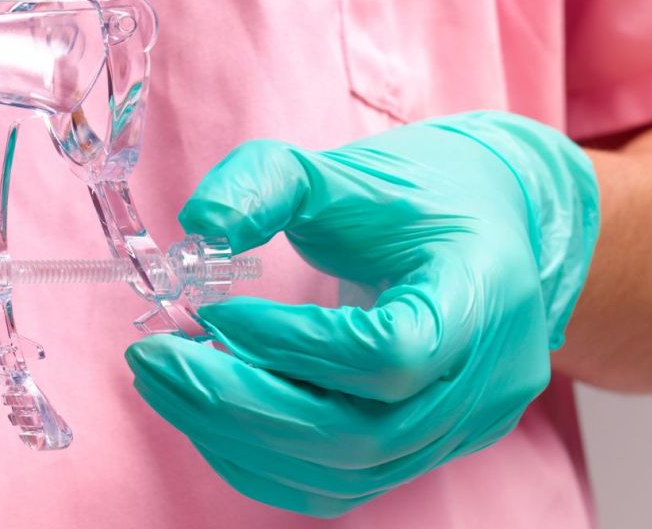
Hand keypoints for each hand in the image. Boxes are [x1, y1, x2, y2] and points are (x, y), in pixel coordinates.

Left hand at [125, 112, 598, 516]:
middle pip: (359, 435)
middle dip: (238, 402)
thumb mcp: (348, 168)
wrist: (497, 228)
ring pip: (343, 474)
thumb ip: (269, 182)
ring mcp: (460, 430)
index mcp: (479, 296)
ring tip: (166, 381)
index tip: (217, 311)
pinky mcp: (425, 452)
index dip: (292, 344)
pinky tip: (205, 413)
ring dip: (236, 436)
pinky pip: (338, 484)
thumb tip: (199, 224)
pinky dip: (260, 459)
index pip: (390, 354)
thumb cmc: (425, 195)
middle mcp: (483, 382)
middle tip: (153, 358)